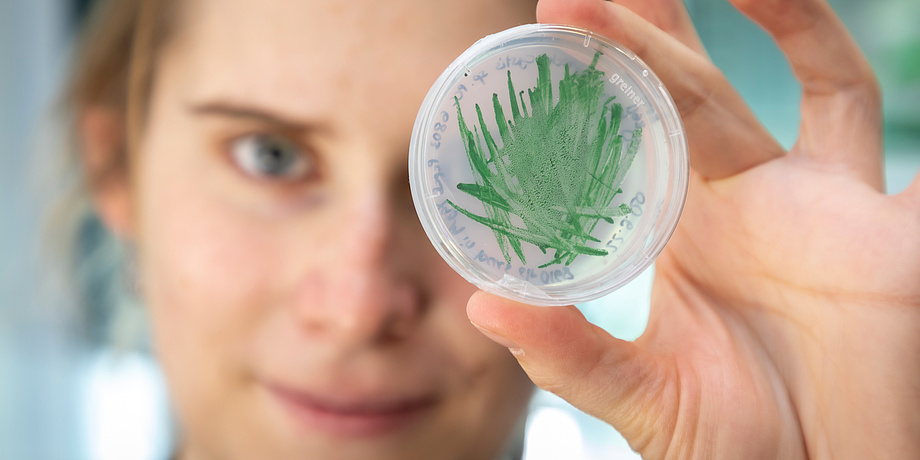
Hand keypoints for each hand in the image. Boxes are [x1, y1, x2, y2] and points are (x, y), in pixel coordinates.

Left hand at [467, 0, 919, 457]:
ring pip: (795, 82)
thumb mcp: (645, 398)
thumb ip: (571, 356)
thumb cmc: (742, 446)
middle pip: (696, 90)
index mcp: (684, 233)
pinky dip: (856, 81)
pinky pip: (887, 138)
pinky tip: (811, 13)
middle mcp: (748, 202)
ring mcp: (819, 203)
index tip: (540, 39)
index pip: (634, 135)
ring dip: (762, 19)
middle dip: (644, 34)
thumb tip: (483, 309)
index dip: (594, 88)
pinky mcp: (885, 228)